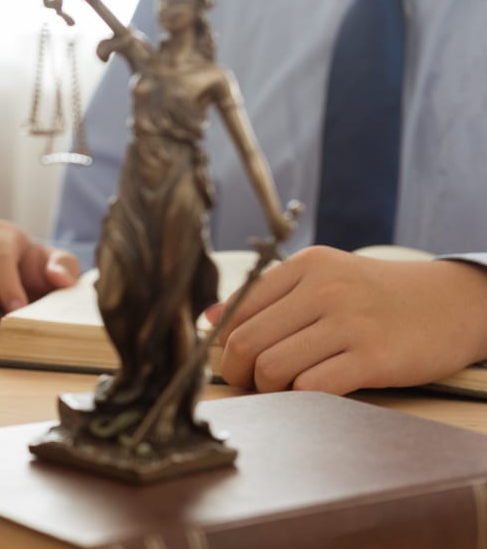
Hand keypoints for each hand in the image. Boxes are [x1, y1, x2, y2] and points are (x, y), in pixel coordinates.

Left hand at [206, 246, 486, 394]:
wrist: (453, 303)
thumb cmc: (378, 295)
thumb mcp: (325, 277)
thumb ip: (268, 295)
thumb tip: (211, 318)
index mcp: (306, 266)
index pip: (237, 309)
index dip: (225, 343)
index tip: (234, 360)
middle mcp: (325, 288)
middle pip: (246, 342)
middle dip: (239, 371)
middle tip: (251, 382)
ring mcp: (350, 322)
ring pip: (273, 368)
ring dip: (269, 388)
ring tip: (283, 389)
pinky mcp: (374, 357)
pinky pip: (312, 387)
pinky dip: (302, 398)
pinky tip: (312, 393)